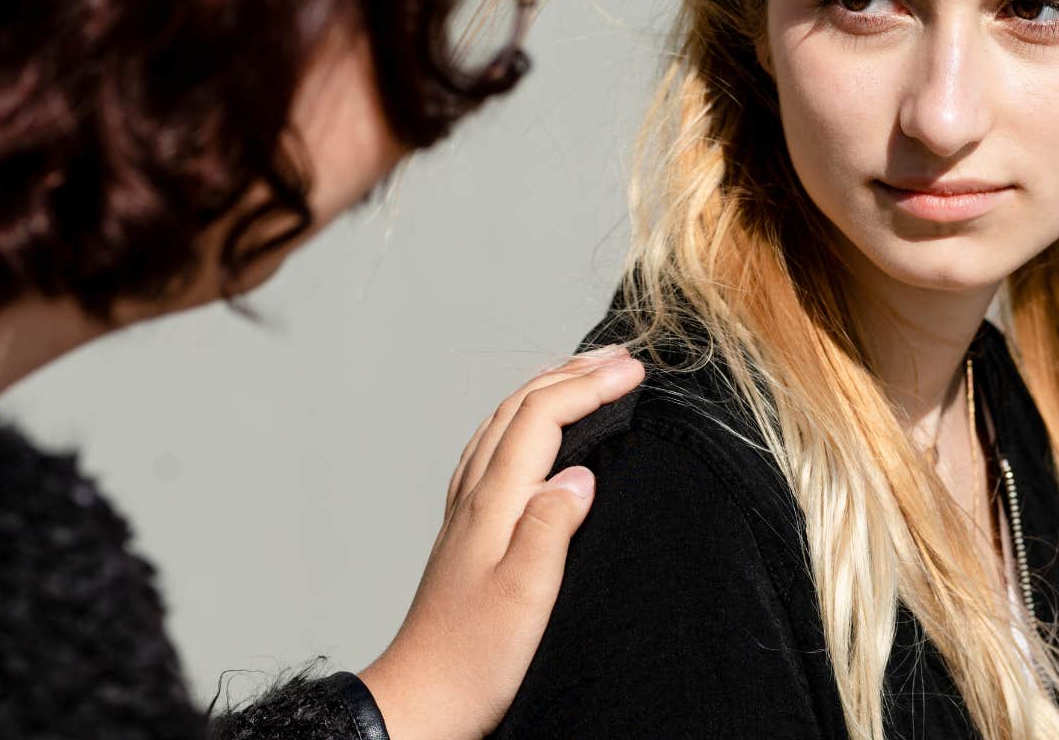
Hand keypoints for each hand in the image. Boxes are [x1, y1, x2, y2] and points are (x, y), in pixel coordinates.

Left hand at [357, 346, 642, 739]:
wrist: (422, 701)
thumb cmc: (473, 660)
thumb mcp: (524, 597)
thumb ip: (550, 527)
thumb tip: (580, 472)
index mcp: (492, 504)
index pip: (541, 418)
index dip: (589, 386)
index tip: (636, 373)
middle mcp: (474, 498)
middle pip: (519, 409)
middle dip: (572, 373)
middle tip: (622, 357)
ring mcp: (467, 513)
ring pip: (503, 424)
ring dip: (547, 389)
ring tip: (584, 374)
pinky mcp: (468, 534)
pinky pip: (495, 451)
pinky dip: (524, 422)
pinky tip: (534, 435)